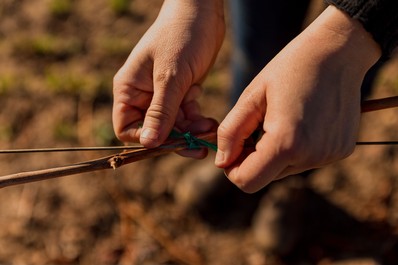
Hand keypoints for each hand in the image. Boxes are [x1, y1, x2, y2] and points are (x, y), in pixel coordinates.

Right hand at [113, 0, 223, 154]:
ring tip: (210, 129)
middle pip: (154, 130)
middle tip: (200, 147)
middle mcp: (143, 95)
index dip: (145, 139)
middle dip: (177, 138)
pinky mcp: (181, 93)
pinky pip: (187, 116)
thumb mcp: (170, 77)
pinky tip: (211, 122)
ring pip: (174, 126)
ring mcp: (163, 95)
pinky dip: (198, 121)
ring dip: (192, 131)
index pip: (126, 128)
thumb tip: (148, 144)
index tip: (169, 142)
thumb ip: (160, 112)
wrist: (202, 14)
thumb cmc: (180, 37)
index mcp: (129, 89)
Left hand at [215, 6, 380, 192]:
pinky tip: (303, 120)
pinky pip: (306, 160)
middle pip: (266, 176)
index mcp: (286, 143)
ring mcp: (329, 156)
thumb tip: (221, 162)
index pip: (247, 182)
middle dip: (254, 158)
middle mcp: (311, 156)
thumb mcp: (252, 96)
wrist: (338, 51)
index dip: (233, 168)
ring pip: (285, 169)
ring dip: (276, 152)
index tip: (234, 145)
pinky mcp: (341, 151)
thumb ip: (231, 132)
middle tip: (258, 124)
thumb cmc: (290, 69)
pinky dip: (297, 147)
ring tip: (282, 118)